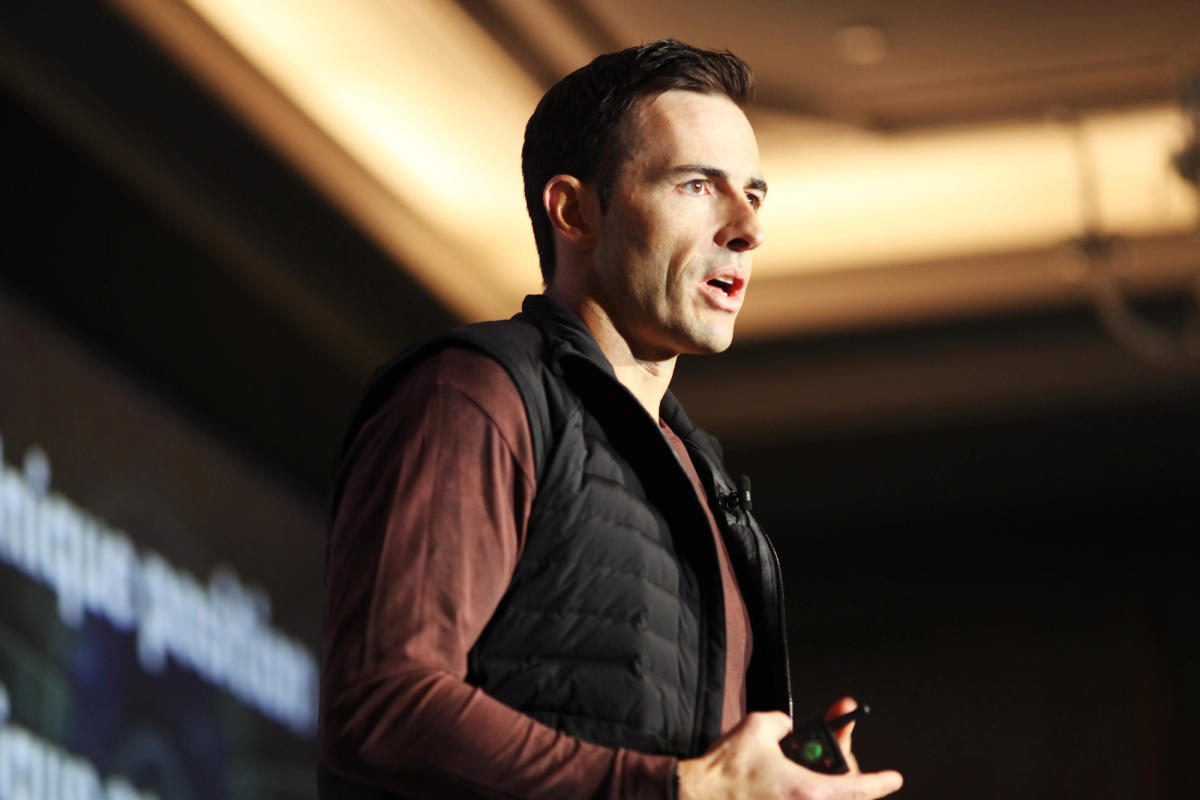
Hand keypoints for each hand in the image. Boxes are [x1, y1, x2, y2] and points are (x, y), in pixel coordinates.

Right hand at [676, 709, 902, 799]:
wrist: (696, 796)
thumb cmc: (725, 769)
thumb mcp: (759, 727)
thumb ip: (783, 724)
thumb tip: (788, 731)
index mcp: (808, 790)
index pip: (858, 787)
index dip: (880, 782)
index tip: (894, 778)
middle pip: (841, 792)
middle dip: (840, 768)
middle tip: (831, 748)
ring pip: (819, 796)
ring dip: (817, 782)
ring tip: (797, 763)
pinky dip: (801, 791)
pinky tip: (789, 779)